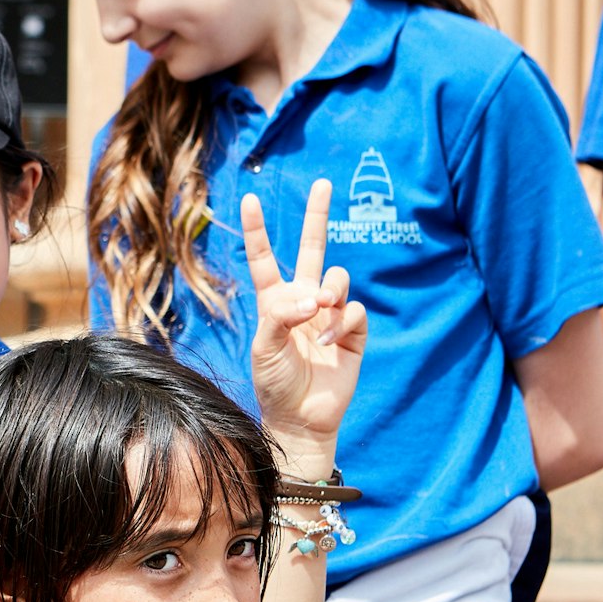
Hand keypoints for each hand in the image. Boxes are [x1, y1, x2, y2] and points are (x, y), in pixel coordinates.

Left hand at [243, 181, 367, 453]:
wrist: (300, 418)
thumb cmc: (275, 383)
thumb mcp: (264, 348)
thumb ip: (281, 315)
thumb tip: (313, 297)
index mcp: (275, 301)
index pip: (265, 259)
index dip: (257, 230)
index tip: (249, 198)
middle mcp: (304, 301)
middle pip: (313, 249)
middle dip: (318, 216)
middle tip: (323, 183)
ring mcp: (330, 314)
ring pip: (337, 279)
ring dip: (330, 290)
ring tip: (319, 312)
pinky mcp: (353, 331)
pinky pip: (353, 310)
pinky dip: (341, 322)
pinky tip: (329, 342)